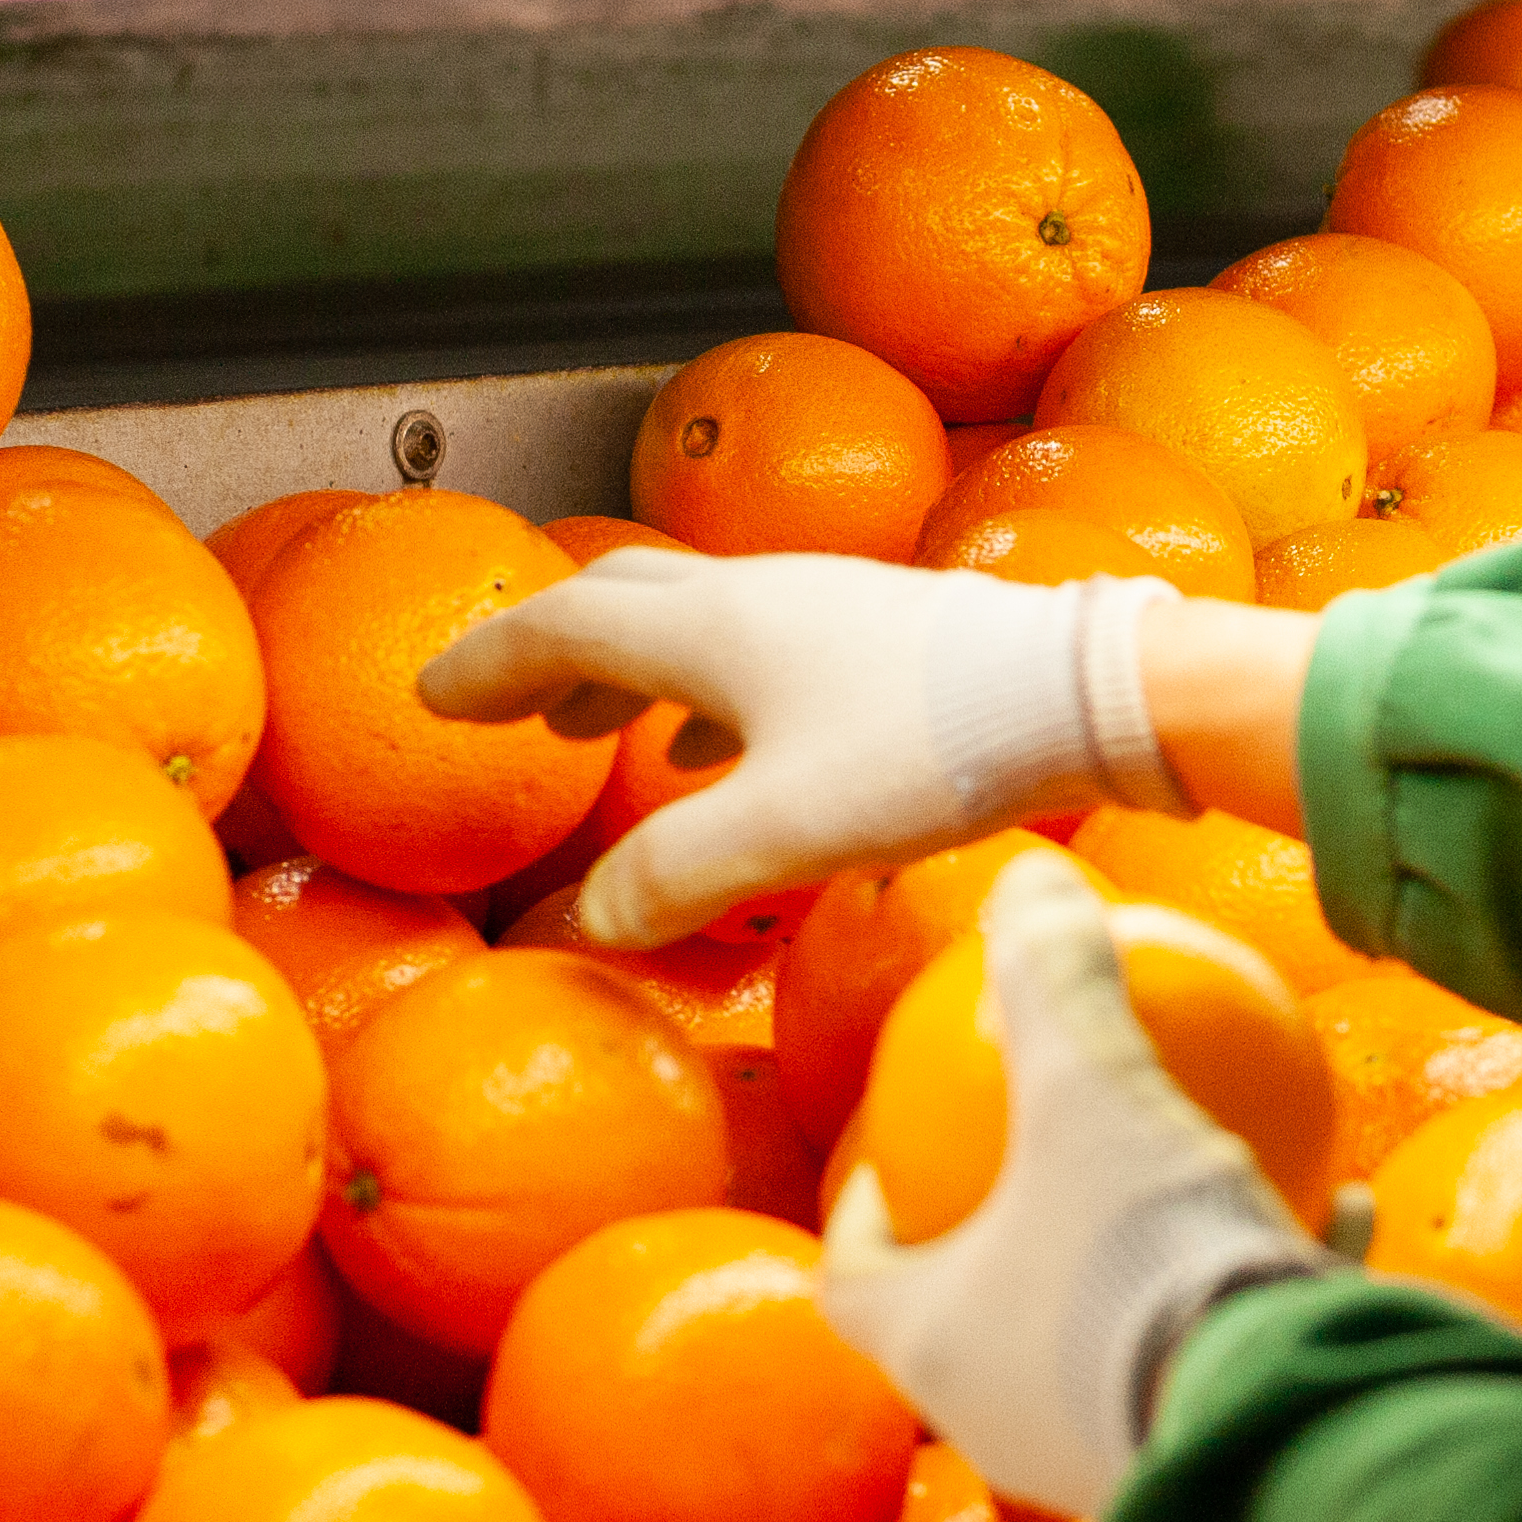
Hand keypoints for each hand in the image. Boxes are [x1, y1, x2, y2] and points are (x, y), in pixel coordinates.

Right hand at [417, 547, 1186, 946]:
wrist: (1086, 694)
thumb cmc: (937, 752)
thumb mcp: (790, 832)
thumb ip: (679, 878)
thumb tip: (593, 924)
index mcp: (713, 631)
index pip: (566, 627)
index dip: (492, 663)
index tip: (435, 692)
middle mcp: (760, 597)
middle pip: (624, 605)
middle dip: (551, 650)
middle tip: (501, 701)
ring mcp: (829, 609)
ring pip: (698, 627)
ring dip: (633, 673)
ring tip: (598, 730)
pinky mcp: (886, 638)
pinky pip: (765, 653)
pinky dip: (713, 693)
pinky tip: (734, 748)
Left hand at [819, 851, 1328, 1517]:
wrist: (1278, 1434)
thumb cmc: (1141, 1265)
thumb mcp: (1094, 1095)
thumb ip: (1054, 986)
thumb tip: (1028, 876)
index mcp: (931, 1344)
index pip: (852, 1277)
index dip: (859, 1211)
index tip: (892, 1154)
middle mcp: (997, 1420)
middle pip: (972, 1316)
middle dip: (1004, 1233)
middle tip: (1034, 1159)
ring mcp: (1100, 1457)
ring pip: (1102, 1344)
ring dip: (1135, 1265)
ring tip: (1191, 1180)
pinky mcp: (1211, 1466)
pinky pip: (1223, 1362)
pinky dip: (1258, 1289)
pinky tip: (1336, 1212)